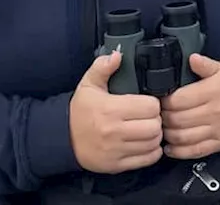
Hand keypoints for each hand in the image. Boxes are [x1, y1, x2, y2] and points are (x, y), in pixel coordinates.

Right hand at [69, 50, 163, 173]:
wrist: (63, 139)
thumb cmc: (80, 111)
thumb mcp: (88, 85)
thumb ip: (102, 67)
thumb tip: (117, 55)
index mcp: (111, 109)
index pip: (150, 106)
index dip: (153, 103)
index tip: (148, 102)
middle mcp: (114, 131)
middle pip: (154, 126)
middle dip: (157, 119)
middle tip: (151, 116)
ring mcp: (116, 150)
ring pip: (153, 143)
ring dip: (156, 135)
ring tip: (149, 128)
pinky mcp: (117, 165)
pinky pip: (146, 160)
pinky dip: (152, 151)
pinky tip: (147, 143)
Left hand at [160, 54, 219, 158]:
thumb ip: (206, 65)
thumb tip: (192, 58)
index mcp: (212, 91)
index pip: (179, 100)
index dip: (164, 101)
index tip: (160, 99)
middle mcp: (214, 112)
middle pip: (178, 119)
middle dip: (163, 117)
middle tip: (158, 114)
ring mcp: (216, 130)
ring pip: (183, 137)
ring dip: (168, 134)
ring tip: (163, 128)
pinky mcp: (218, 143)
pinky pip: (195, 151)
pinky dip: (179, 152)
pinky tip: (170, 147)